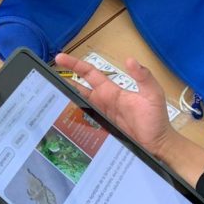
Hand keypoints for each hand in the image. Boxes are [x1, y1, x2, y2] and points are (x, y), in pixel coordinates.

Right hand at [54, 52, 173, 158]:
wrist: (158, 145)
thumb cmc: (156, 119)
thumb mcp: (152, 94)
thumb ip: (143, 77)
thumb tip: (130, 60)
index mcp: (112, 90)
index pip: (89, 73)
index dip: (75, 64)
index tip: (59, 58)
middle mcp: (103, 101)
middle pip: (77, 88)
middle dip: (62, 79)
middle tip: (45, 76)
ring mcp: (99, 115)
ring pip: (77, 104)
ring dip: (64, 98)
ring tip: (48, 94)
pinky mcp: (99, 128)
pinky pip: (82, 120)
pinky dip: (71, 116)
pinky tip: (60, 117)